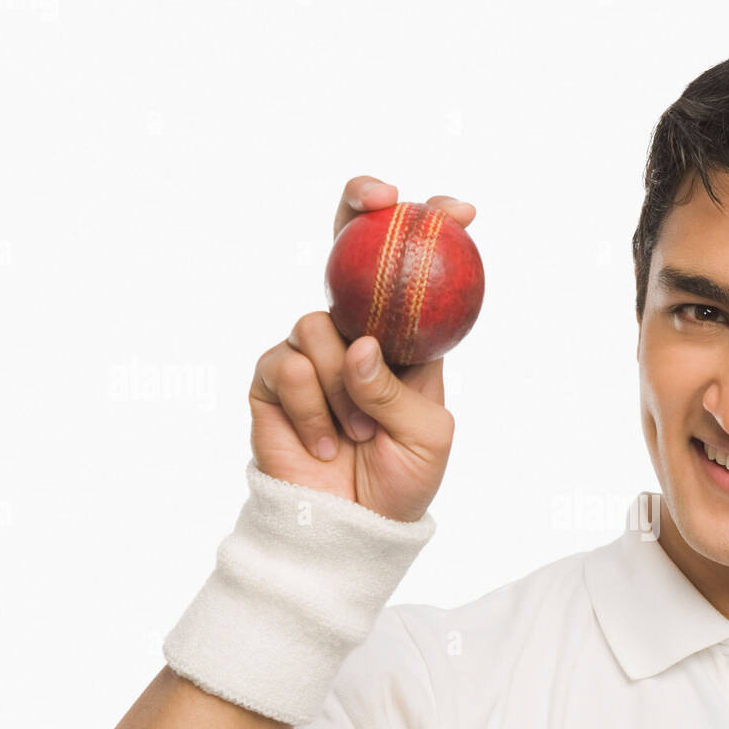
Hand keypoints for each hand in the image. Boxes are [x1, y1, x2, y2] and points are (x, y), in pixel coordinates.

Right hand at [248, 176, 475, 521]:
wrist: (351, 527)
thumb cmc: (401, 480)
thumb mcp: (426, 435)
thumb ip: (397, 388)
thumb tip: (362, 346)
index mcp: (404, 339)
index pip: (412, 271)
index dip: (429, 228)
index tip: (457, 210)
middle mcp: (356, 334)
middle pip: (345, 252)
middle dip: (357, 211)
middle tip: (375, 201)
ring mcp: (311, 352)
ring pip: (317, 324)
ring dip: (343, 385)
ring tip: (358, 434)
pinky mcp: (271, 379)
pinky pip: (287, 365)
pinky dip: (311, 409)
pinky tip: (324, 445)